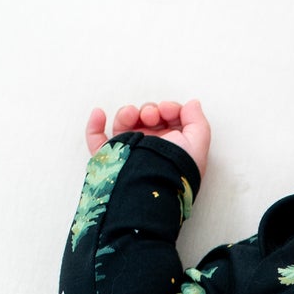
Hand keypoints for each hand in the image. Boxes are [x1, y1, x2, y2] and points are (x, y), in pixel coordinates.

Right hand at [84, 99, 210, 177]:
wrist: (152, 190)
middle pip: (146, 119)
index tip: (166, 110)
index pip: (168, 120)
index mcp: (171, 146)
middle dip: (149, 110)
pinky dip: (95, 125)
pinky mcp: (109, 159)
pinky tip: (99, 114)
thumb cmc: (176, 171)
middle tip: (151, 116)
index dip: (168, 108)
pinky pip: (96, 140)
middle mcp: (150, 149)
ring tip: (131, 115)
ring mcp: (129, 153)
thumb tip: (193, 103)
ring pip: (124, 125)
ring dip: (126, 113)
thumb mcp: (197, 143)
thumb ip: (197, 121)